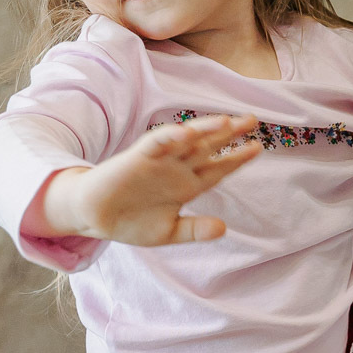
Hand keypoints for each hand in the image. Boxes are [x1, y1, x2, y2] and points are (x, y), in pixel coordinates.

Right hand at [36, 114, 260, 245]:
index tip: (257, 147)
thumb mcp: (168, 231)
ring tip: (227, 121)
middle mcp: (177, 168)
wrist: (95, 218)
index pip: (217, 168)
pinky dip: (171, 136)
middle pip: (208, 147)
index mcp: (187, 185)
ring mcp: (159, 160)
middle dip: (230, 135)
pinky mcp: (138, 157)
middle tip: (253, 120)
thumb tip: (223, 228)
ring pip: (187, 140)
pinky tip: (188, 132)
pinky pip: (157, 143)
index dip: (237, 158)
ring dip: (205, 130)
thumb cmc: (131, 222)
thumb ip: (194, 230)